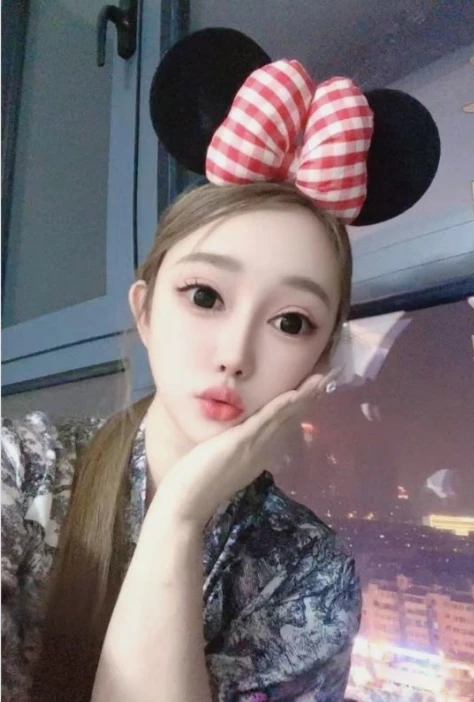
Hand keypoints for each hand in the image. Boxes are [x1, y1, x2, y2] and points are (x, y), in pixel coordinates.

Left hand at [152, 371, 336, 527]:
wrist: (185, 506)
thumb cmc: (195, 485)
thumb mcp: (222, 463)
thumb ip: (234, 450)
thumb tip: (237, 437)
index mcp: (258, 455)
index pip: (283, 426)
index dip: (299, 408)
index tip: (313, 391)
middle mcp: (262, 451)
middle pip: (289, 420)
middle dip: (308, 398)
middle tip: (328, 378)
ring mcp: (253, 447)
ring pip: (282, 417)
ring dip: (302, 398)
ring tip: (321, 380)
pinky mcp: (240, 443)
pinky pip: (264, 421)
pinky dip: (280, 406)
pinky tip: (294, 394)